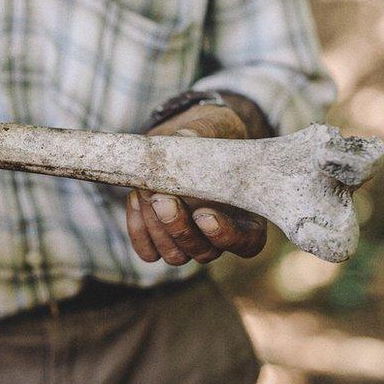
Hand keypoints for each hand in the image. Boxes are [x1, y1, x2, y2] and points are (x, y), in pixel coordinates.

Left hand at [125, 102, 266, 264]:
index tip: (203, 214)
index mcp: (247, 215)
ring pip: (175, 255)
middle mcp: (220, 236)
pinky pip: (149, 251)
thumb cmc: (211, 136)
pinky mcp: (161, 240)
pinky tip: (135, 198)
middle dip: (179, 227)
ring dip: (156, 227)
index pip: (246, 243)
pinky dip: (139, 229)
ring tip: (145, 191)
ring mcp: (191, 242)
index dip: (225, 235)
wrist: (185, 141)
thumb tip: (184, 139)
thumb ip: (204, 135)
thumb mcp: (213, 128)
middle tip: (162, 199)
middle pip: (204, 252)